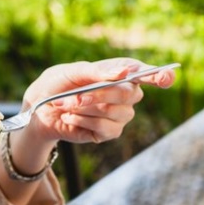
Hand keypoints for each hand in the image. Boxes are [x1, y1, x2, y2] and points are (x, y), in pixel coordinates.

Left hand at [20, 58, 175, 144]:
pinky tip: (70, 118)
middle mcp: (125, 93)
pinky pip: (105, 129)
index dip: (160, 75)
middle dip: (100, 94)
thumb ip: (96, 72)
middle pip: (129, 93)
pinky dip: (83, 122)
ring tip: (67, 106)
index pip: (147, 73)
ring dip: (86, 109)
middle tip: (76, 96)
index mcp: (119, 72)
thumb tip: (123, 73)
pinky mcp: (109, 132)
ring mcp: (119, 114)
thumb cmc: (56, 85)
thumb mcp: (70, 72)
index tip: (165, 78)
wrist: (38, 109)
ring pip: (115, 112)